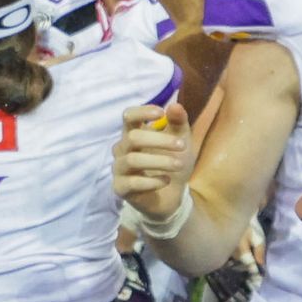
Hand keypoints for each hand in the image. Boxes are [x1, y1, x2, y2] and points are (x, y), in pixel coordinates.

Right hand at [113, 105, 187, 223]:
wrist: (172, 196)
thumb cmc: (173, 162)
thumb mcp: (182, 140)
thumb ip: (178, 123)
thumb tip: (174, 106)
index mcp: (133, 133)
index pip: (128, 116)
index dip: (141, 112)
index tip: (160, 113)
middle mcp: (122, 149)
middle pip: (133, 138)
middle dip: (159, 140)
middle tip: (182, 145)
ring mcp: (119, 169)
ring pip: (132, 160)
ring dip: (159, 161)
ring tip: (179, 165)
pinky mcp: (120, 188)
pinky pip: (131, 182)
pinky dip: (152, 181)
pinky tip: (166, 180)